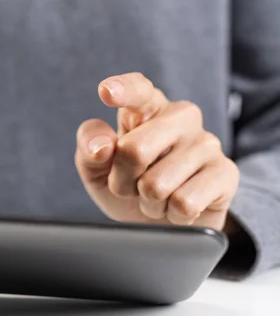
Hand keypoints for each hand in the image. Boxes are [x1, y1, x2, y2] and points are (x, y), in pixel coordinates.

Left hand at [75, 73, 239, 230]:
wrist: (160, 225)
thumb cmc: (127, 187)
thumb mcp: (96, 169)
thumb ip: (89, 148)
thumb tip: (101, 147)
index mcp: (147, 107)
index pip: (138, 90)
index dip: (123, 90)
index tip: (106, 92)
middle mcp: (180, 116)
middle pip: (134, 150)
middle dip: (121, 181)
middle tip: (130, 187)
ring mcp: (206, 143)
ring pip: (156, 185)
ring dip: (148, 202)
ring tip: (156, 198)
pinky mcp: (225, 172)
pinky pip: (184, 203)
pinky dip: (172, 215)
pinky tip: (178, 208)